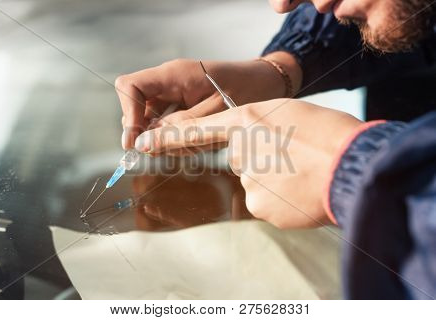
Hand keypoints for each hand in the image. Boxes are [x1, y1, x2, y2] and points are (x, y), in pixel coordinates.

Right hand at [115, 52, 301, 148]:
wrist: (268, 82)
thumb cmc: (249, 89)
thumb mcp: (216, 112)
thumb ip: (180, 127)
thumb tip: (145, 142)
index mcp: (175, 74)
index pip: (131, 87)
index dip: (129, 115)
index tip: (136, 142)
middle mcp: (170, 80)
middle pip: (137, 106)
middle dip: (150, 132)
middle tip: (175, 147)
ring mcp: (175, 91)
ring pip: (152, 118)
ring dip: (168, 136)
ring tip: (199, 142)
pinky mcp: (183, 102)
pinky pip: (167, 121)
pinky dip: (178, 135)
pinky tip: (200, 139)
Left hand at [134, 99, 361, 227]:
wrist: (354, 164)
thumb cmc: (329, 133)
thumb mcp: (291, 114)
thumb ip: (261, 129)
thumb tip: (247, 152)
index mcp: (249, 120)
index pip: (199, 129)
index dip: (169, 137)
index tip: (143, 144)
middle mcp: (242, 150)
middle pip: (240, 159)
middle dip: (261, 161)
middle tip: (292, 159)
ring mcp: (249, 180)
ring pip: (256, 183)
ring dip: (275, 181)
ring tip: (304, 175)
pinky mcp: (260, 207)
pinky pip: (266, 203)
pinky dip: (281, 200)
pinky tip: (302, 192)